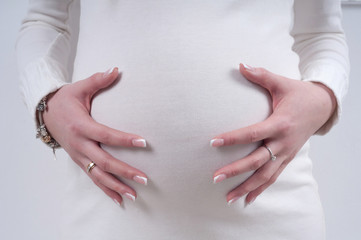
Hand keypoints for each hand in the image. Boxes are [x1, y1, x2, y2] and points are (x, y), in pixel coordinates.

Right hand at [43, 67, 148, 206]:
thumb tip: (116, 69)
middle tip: (144, 178)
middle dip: (125, 171)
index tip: (144, 143)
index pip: (107, 135)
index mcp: (81, 126)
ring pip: (98, 176)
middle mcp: (80, 145)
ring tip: (134, 195)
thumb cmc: (64, 100)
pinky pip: (93, 178)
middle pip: (104, 162)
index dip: (125, 140)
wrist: (44, 113)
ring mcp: (79, 156)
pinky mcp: (79, 161)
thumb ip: (98, 80)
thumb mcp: (79, 88)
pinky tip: (119, 200)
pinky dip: (106, 190)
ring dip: (117, 186)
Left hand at [210, 63, 336, 205]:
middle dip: (236, 170)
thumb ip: (261, 75)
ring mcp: (286, 153)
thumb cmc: (299, 94)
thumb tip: (240, 65)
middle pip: (257, 161)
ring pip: (265, 175)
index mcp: (280, 123)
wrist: (322, 107)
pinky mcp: (287, 158)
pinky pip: (273, 177)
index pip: (252, 133)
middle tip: (214, 177)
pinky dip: (261, 189)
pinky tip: (248, 199)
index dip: (233, 138)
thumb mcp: (281, 83)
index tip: (213, 142)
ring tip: (228, 198)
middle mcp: (283, 142)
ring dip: (247, 187)